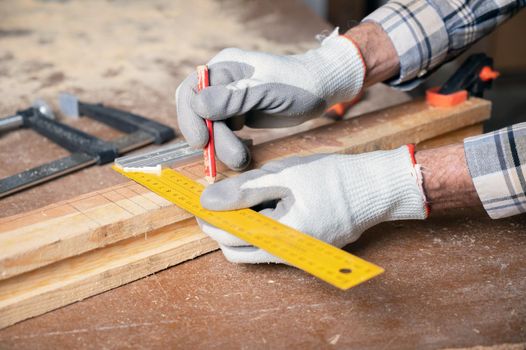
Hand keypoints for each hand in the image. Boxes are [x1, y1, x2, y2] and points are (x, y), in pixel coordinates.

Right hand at [175, 29, 364, 170]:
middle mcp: (222, 82)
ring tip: (242, 159)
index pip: (191, 91)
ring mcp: (229, 99)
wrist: (320, 90)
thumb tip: (198, 105)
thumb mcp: (267, 90)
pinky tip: (245, 150)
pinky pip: (224, 132)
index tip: (202, 141)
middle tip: (233, 158)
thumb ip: (233, 97)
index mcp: (224, 67)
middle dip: (213, 139)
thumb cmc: (298, 84)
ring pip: (212, 127)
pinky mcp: (239, 114)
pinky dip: (230, 144)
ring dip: (223, 146)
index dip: (190, 118)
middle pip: (199, 113)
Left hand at [198, 146, 427, 263]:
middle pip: (237, 249)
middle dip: (220, 226)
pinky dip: (258, 227)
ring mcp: (298, 255)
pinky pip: (271, 244)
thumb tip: (207, 201)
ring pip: (253, 248)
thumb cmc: (332, 178)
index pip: (229, 238)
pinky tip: (261, 203)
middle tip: (217, 199)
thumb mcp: (283, 176)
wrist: (374, 187)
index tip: (198, 200)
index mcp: (281, 237)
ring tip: (240, 197)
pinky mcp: (305, 250)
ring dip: (239, 227)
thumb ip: (242, 190)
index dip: (209, 219)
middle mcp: (288, 255)